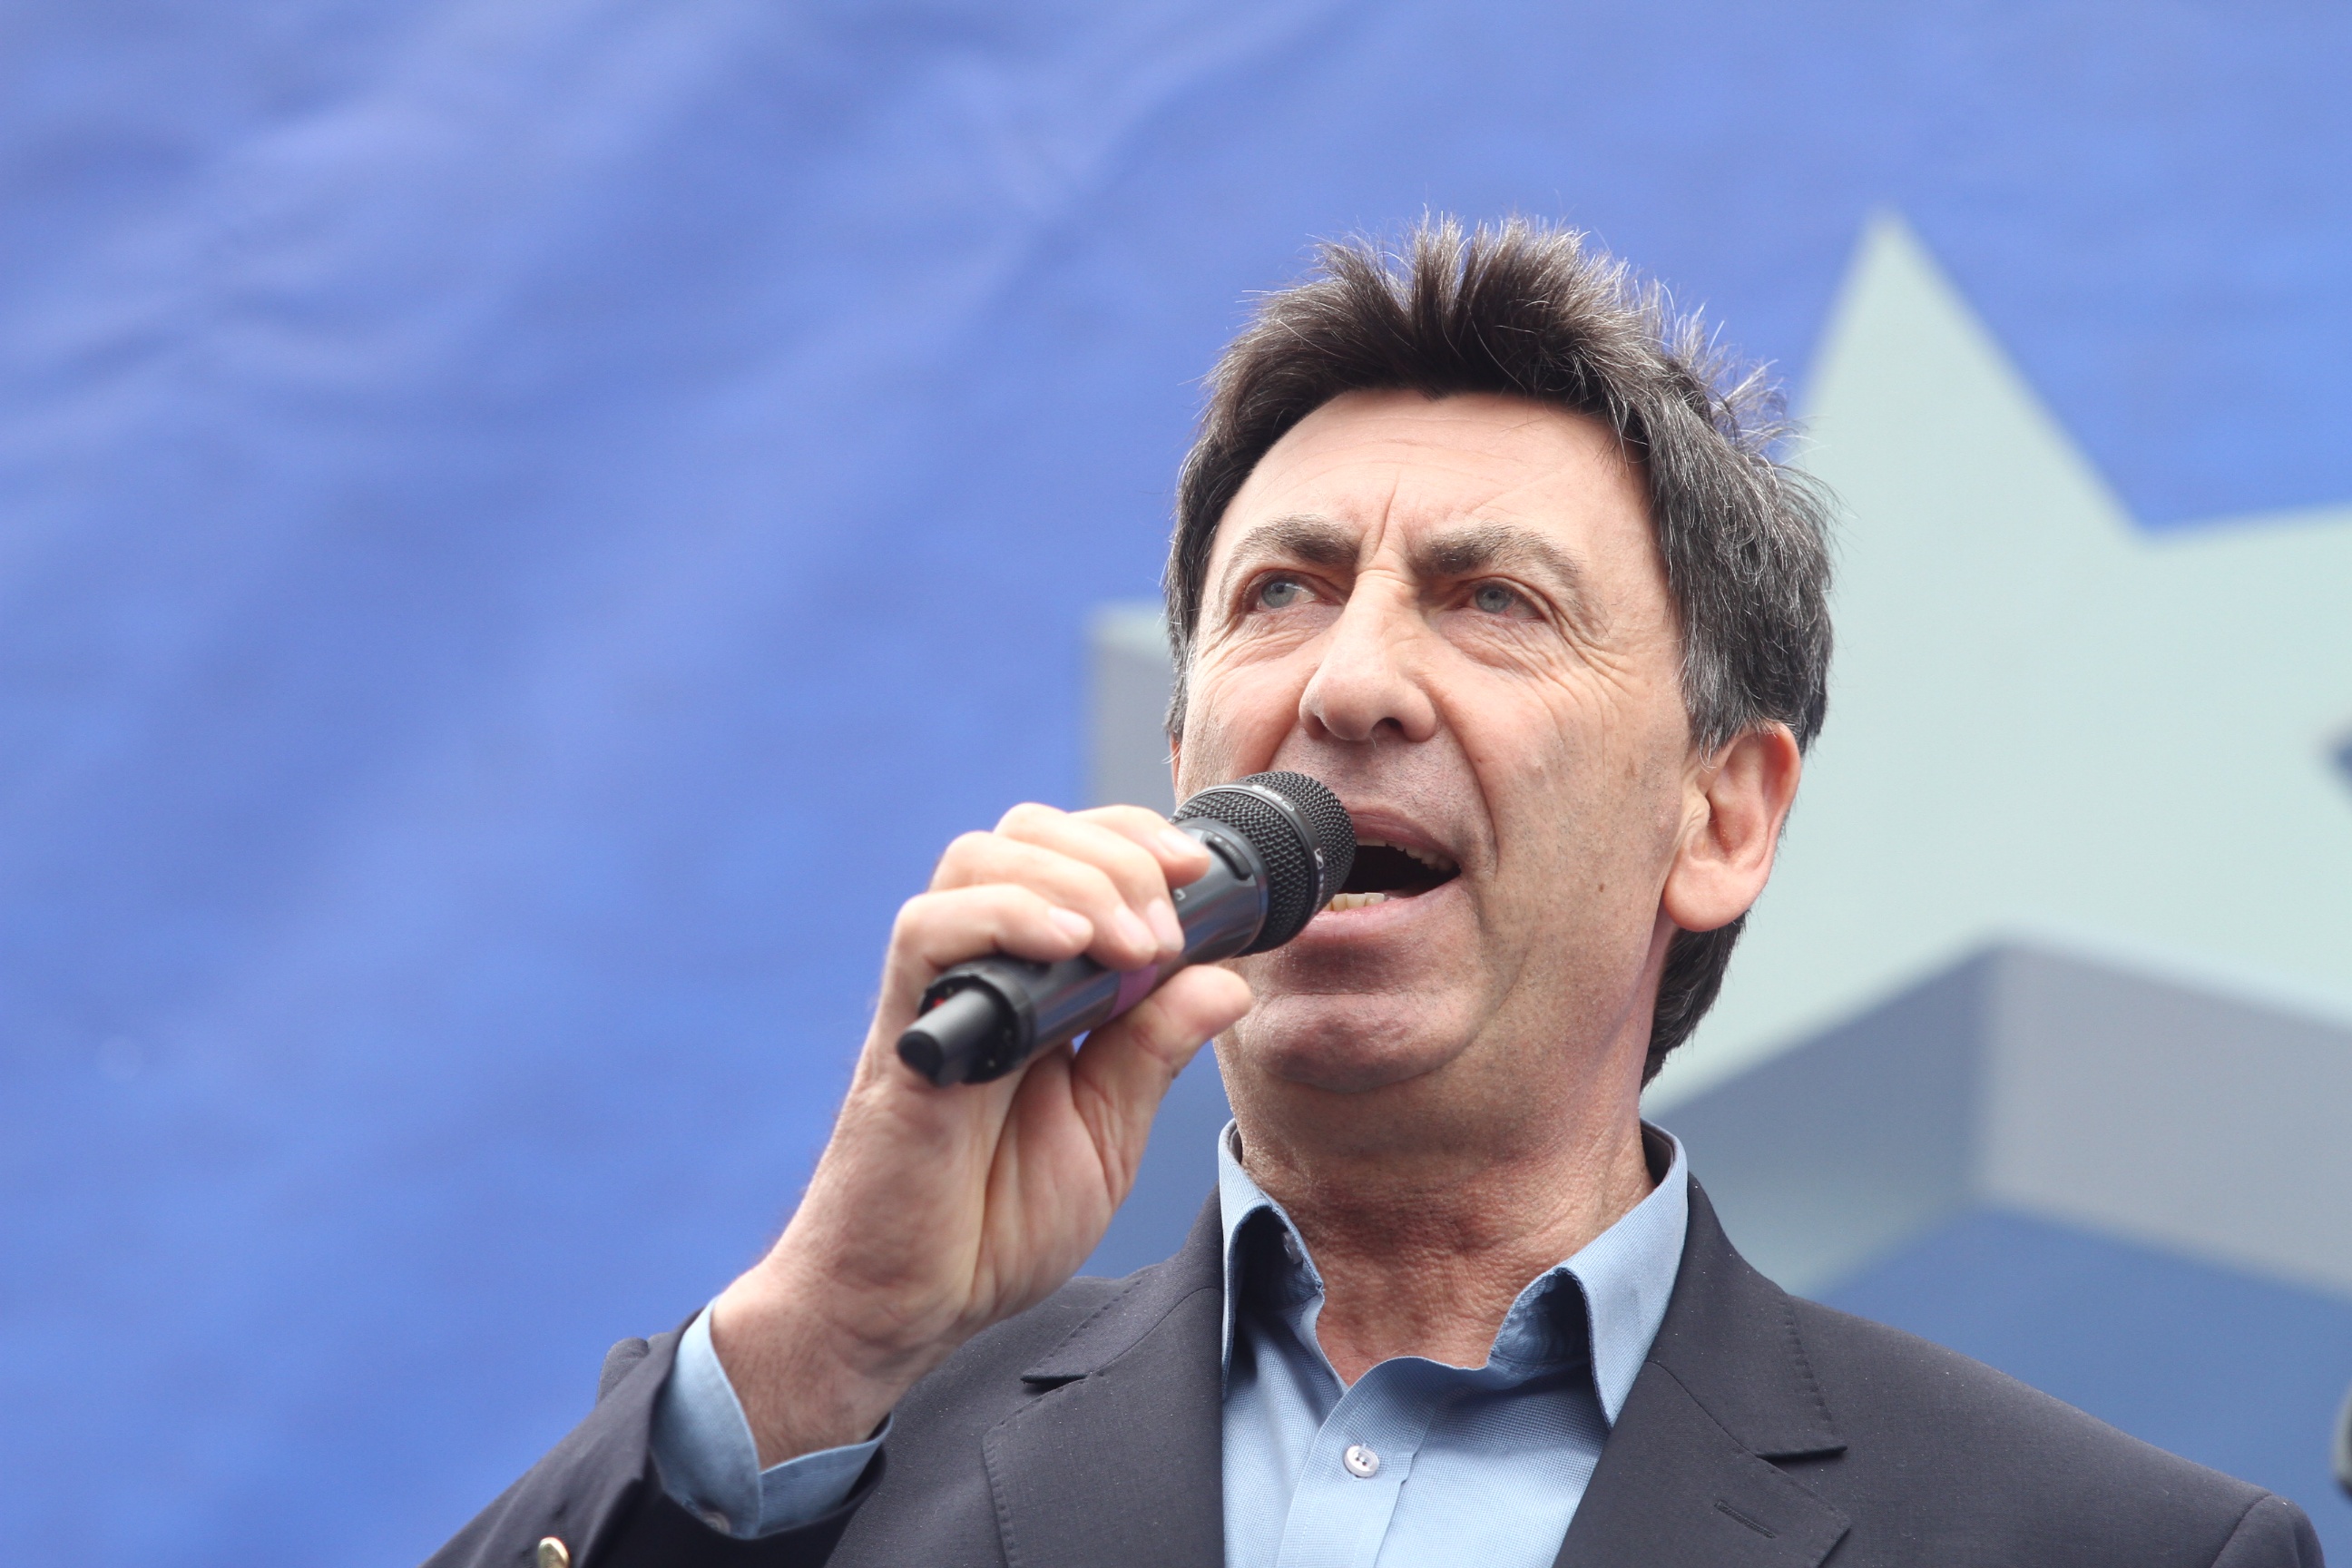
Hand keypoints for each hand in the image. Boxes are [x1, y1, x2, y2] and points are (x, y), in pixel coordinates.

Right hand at [707, 803, 1254, 1465]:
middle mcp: (981, 972)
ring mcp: (939, 996)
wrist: (906, 1306)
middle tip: (1164, 930)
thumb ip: (1155, 1051)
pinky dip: (1004, 917)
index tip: (1200, 872)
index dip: (1135, 840)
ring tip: (1131, 947)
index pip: (1073, 856)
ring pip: (979, 858)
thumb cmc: (991, 1225)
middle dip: (1116, 852)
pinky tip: (1068, 948)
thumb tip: (1226, 979)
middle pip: (1026, 832)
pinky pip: (928, 931)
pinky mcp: (904, 1034)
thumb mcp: (1107, 1133)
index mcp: (1035, 985)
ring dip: (1074, 880)